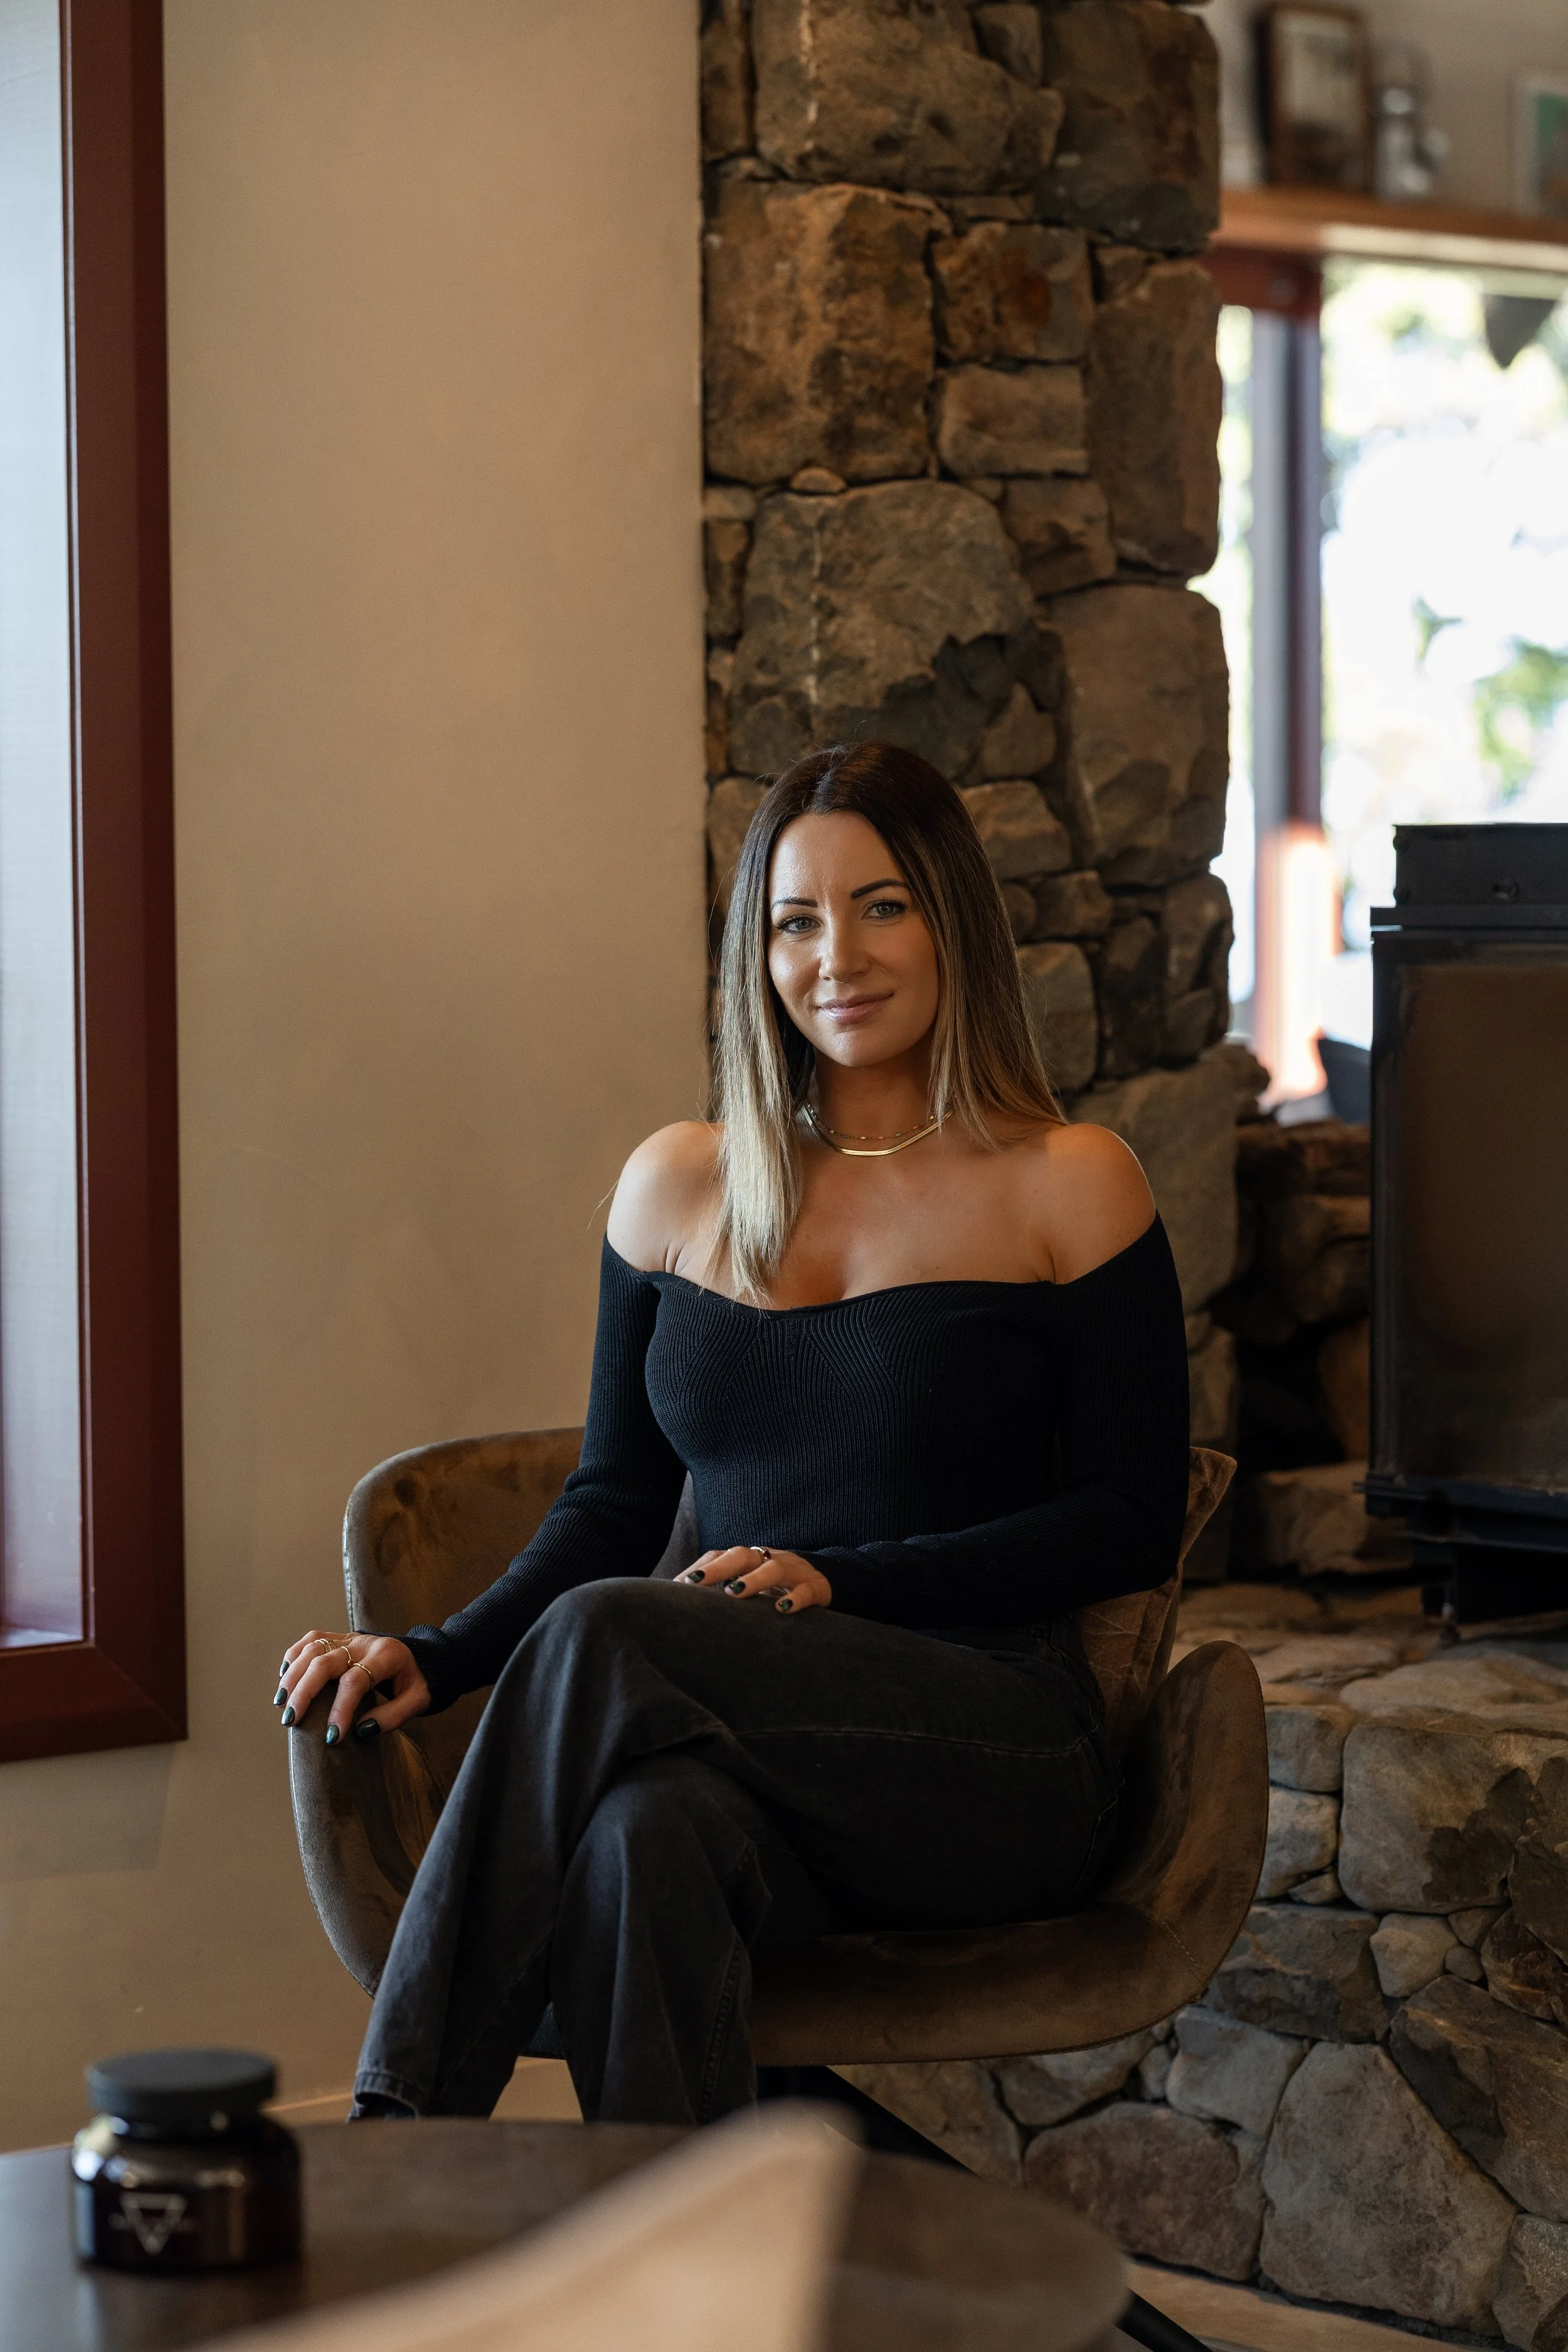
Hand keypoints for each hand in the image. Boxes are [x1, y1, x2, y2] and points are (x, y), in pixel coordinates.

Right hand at [275, 1628, 430, 1744]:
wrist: (423, 1656)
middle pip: (324, 1661)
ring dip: (293, 1675)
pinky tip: (284, 1678)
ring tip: (282, 1704)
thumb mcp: (418, 1700)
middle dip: (304, 1691)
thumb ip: (394, 1716)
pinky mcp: (339, 1638)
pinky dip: (294, 1656)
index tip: (332, 1737)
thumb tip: (362, 1730)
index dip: (341, 1708)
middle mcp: (363, 1643)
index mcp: (386, 1656)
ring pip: (312, 1648)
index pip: (355, 1680)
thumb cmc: (418, 1682)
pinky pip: (311, 1639)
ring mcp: (349, 1638)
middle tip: (291, 1721)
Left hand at [676, 1547, 832, 1615]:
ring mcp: (793, 1571)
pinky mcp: (815, 1587)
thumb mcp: (751, 1587)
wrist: (823, 1583)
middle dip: (718, 1568)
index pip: (722, 1556)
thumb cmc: (777, 1589)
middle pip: (742, 1555)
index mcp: (750, 1560)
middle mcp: (769, 1559)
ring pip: (773, 1568)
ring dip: (753, 1579)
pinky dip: (795, 1598)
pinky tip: (782, 1608)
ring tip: (734, 1592)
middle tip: (694, 1583)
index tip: (679, 1584)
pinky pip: (806, 1590)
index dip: (701, 1567)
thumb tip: (685, 1606)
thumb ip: (724, 1594)